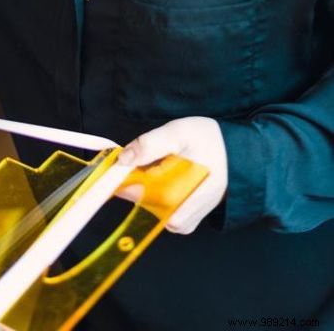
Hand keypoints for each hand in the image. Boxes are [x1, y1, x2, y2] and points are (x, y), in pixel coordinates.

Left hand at [116, 116, 227, 233]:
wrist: (243, 158)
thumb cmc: (213, 143)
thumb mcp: (180, 133)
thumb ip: (150, 144)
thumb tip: (123, 159)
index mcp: (174, 196)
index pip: (131, 192)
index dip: (118, 176)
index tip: (114, 162)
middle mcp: (177, 217)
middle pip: (136, 198)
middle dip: (134, 177)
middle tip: (153, 156)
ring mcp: (180, 223)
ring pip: (145, 204)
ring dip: (145, 184)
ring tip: (167, 163)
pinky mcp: (184, 222)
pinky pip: (157, 209)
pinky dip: (155, 192)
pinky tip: (170, 176)